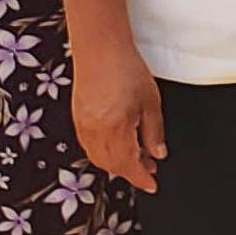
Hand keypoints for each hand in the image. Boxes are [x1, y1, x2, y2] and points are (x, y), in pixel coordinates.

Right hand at [70, 33, 166, 192]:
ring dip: (117, 163)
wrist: (100, 49)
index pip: (128, 165)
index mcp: (116, 127)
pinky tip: (119, 145)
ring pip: (99, 158)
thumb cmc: (127, 69)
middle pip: (112, 165)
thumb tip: (158, 154)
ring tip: (137, 156)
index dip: (141, 178)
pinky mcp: (77, 119)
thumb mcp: (151, 102)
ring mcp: (83, 126)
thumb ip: (154, 132)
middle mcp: (95, 131)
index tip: (152, 185)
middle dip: (131, 171)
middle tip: (149, 167)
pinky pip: (90, 146)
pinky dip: (105, 153)